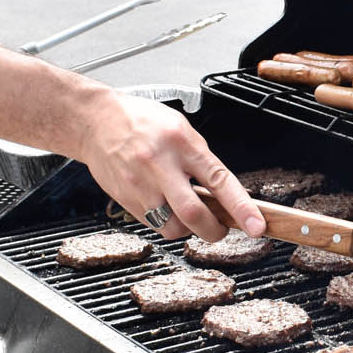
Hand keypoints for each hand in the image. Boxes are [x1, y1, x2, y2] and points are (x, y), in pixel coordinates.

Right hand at [70, 92, 264, 241]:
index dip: (241, 208)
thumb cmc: (141, 121)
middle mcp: (160, 165)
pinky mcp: (126, 200)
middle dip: (214, 231)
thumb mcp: (181, 129)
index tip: (257, 227)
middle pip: (193, 214)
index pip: (218, 180)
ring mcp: (140, 186)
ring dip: (188, 229)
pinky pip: (154, 225)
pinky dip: (167, 223)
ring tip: (188, 213)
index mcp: (181, 143)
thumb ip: (202, 160)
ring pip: (172, 227)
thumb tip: (222, 195)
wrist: (96, 121)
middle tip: (220, 230)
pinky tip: (165, 206)